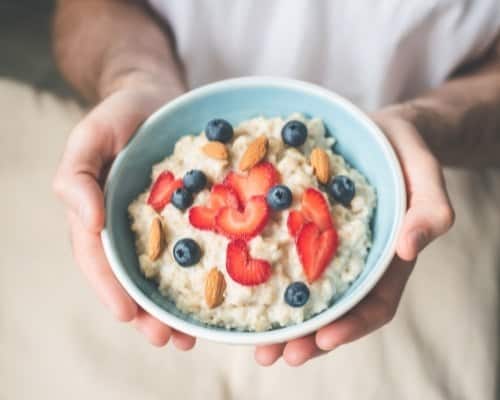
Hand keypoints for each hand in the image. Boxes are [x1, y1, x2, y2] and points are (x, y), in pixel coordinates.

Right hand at [53, 80, 195, 348]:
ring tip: (195, 335)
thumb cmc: (120, 115)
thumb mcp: (90, 135)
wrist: (159, 98)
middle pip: (134, 279)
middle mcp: (130, 228)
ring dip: (178, 307)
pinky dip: (209, 273)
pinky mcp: (192, 216)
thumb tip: (88, 222)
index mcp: (99, 215)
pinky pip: (199, 247)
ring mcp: (164, 225)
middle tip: (171, 339)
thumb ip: (77, 175)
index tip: (130, 315)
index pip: (99, 260)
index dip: (111, 290)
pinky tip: (226, 292)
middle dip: (149, 313)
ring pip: (166, 274)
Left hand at [255, 108, 454, 365]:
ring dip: (282, 320)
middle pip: (333, 309)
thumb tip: (411, 248)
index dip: (351, 326)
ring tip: (255, 342)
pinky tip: (242, 284)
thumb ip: (430, 208)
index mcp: (386, 256)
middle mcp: (354, 259)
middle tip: (274, 355)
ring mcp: (326, 245)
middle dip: (306, 336)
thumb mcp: (425, 172)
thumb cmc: (405, 151)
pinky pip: (284, 256)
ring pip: (305, 292)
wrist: (379, 130)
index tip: (323, 340)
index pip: (375, 303)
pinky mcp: (303, 225)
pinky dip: (267, 277)